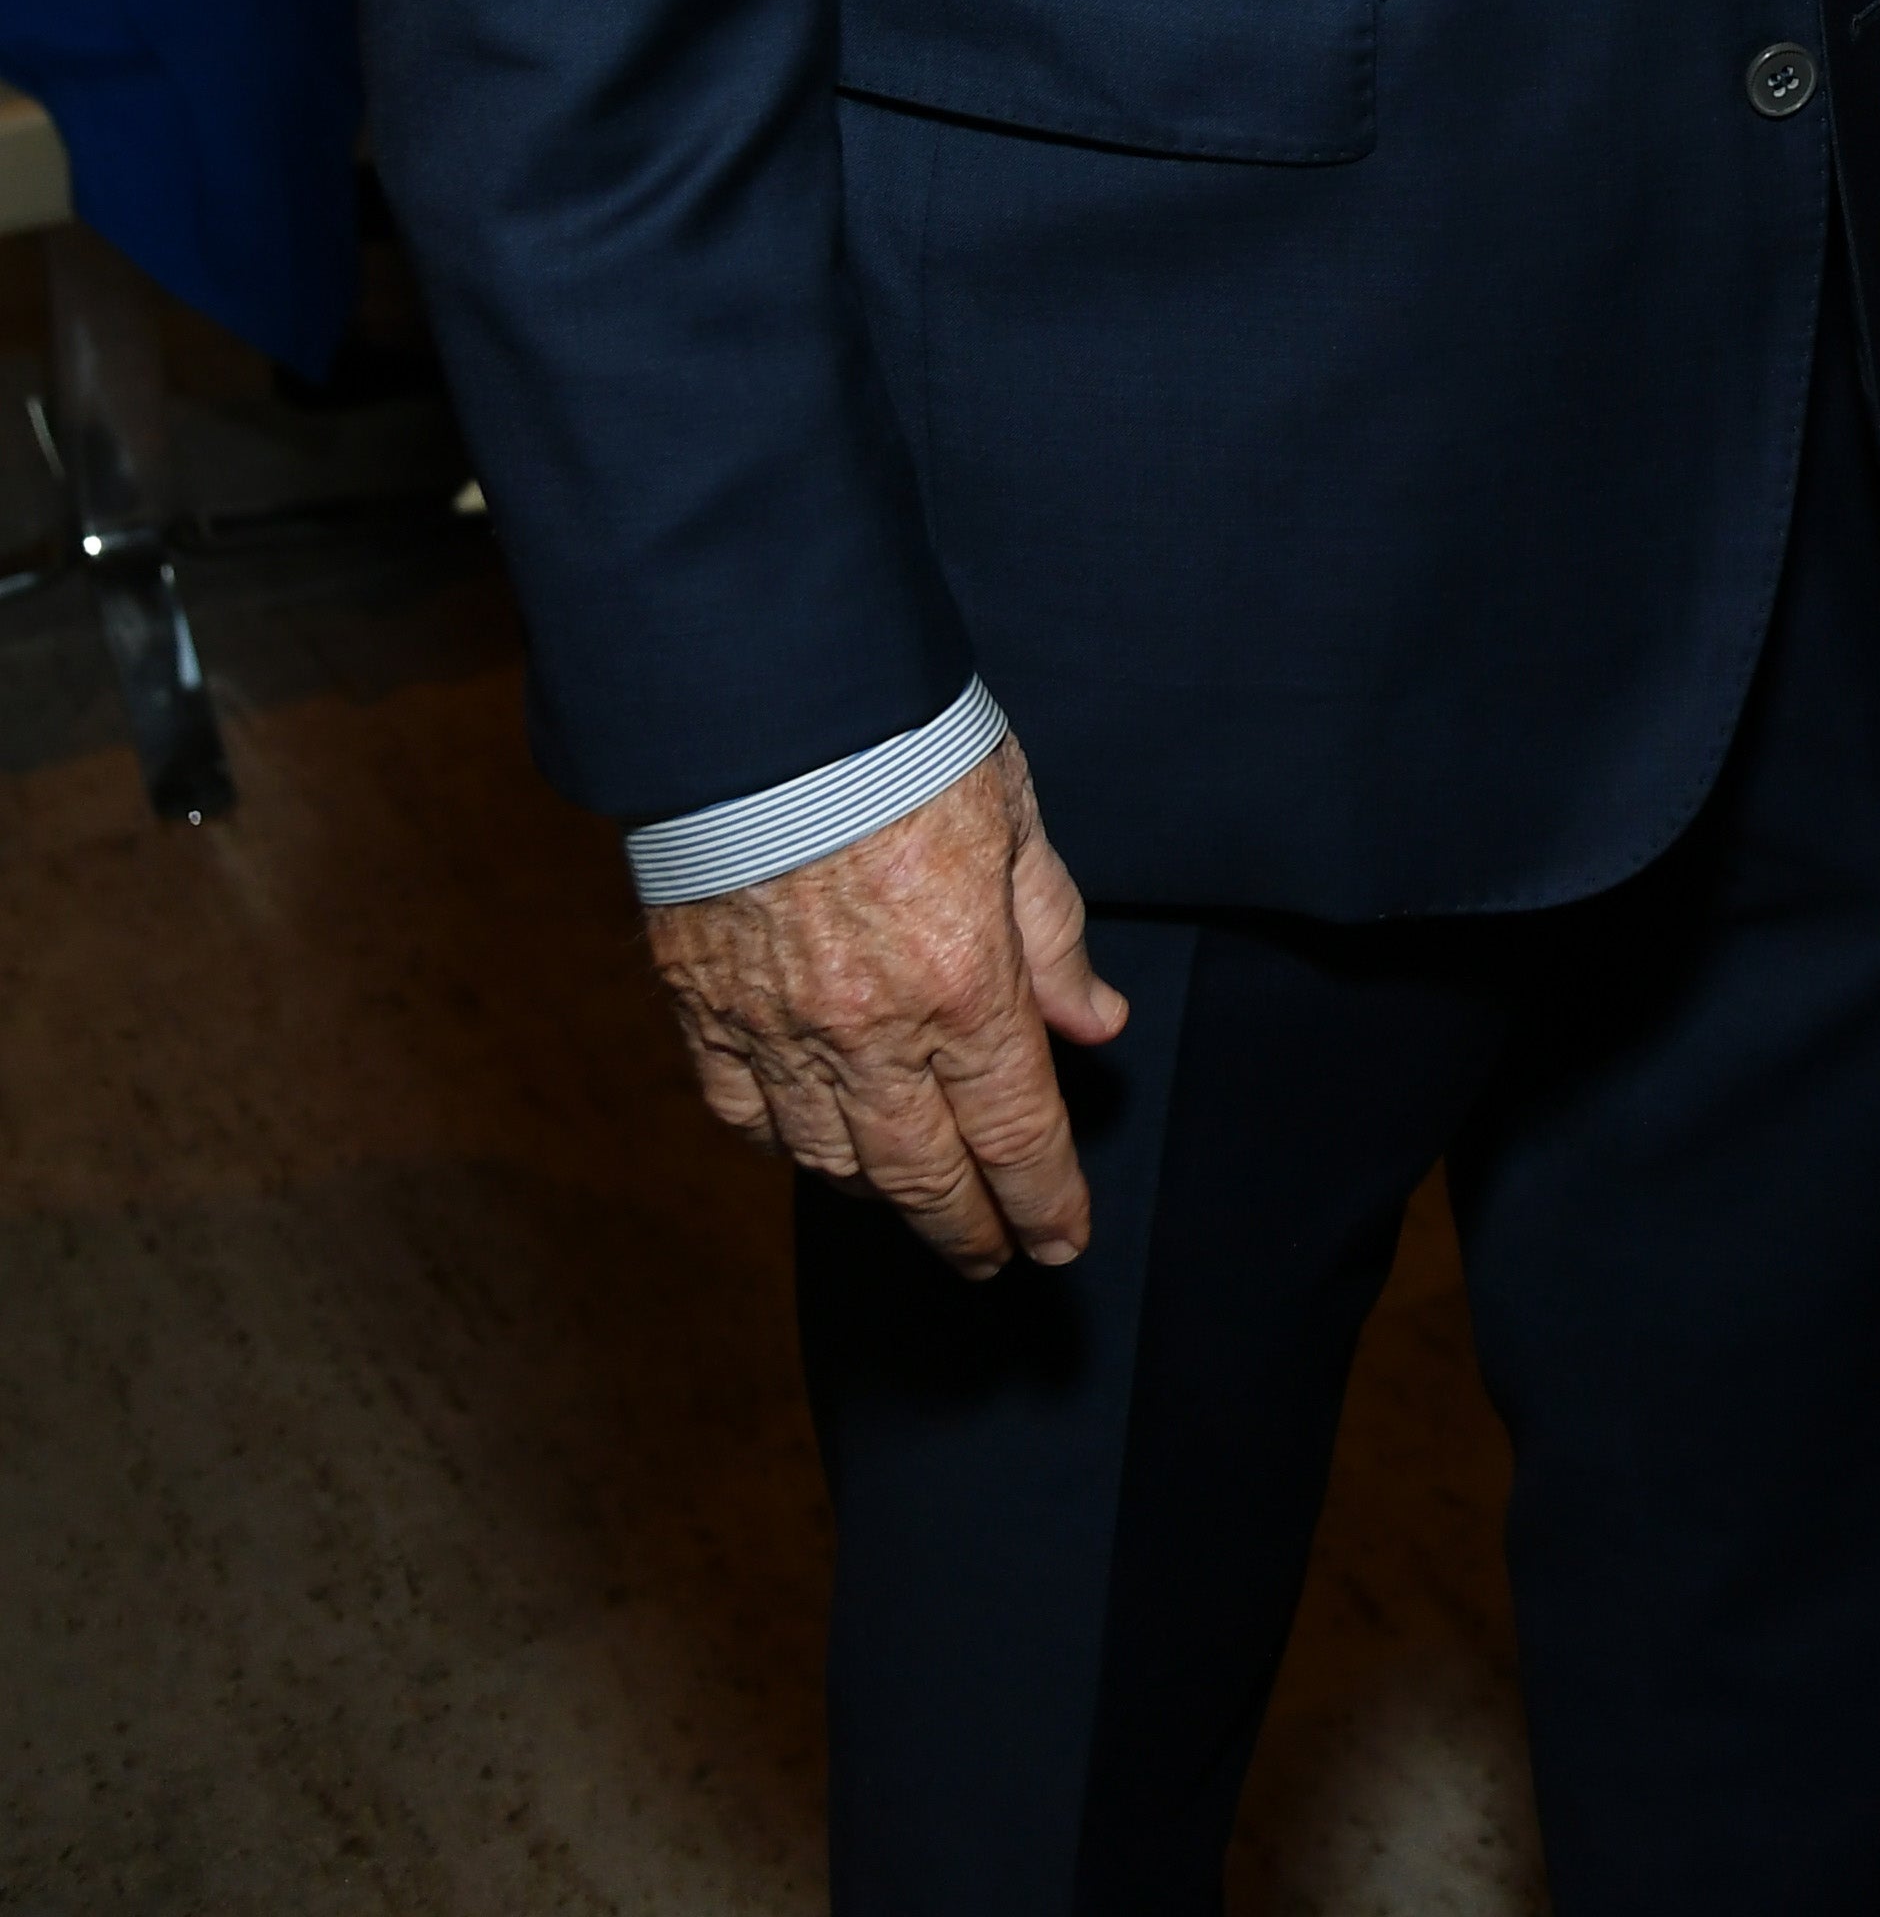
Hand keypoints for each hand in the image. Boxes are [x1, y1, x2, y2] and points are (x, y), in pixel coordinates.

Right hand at [645, 734, 1128, 1275]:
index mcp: (965, 985)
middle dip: (967, 1229)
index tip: (1061, 1242)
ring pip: (832, 1161)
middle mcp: (872, 1032)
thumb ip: (1053, 935)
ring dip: (881, 1196)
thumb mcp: (1013, 818)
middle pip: (925, 1176)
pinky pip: (743, 1116)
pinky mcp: (703, 1012)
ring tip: (916, 1201)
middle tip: (992, 1258)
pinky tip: (810, 1146)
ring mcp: (779, 1032)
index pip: (1016, 1134)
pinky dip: (782, 1144)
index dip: (1045, 1203)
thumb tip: (1094, 1023)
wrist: (758, 704)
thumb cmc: (900, 743)